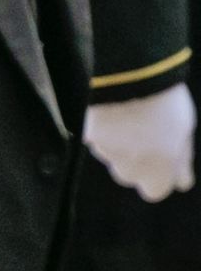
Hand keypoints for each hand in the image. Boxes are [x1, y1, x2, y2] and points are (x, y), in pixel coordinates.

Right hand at [84, 83, 195, 201]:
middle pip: (128, 174)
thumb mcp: (184, 132)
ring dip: (116, 142)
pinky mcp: (85, 135)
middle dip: (134, 161)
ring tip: (126, 116)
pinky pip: (93, 136)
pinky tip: (110, 110)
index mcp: (156, 173)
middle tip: (143, 135)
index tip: (163, 161)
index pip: (155, 191)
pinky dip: (99, 128)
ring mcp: (105, 152)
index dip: (158, 176)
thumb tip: (182, 181)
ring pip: (110, 155)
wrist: (126, 80)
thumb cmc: (163, 105)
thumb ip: (180, 160)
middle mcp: (128, 169)